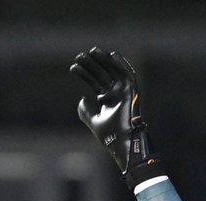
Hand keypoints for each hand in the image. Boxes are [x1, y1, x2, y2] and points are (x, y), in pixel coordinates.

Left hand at [70, 47, 165, 189]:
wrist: (122, 143)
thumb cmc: (110, 136)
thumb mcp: (93, 122)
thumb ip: (85, 111)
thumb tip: (82, 99)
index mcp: (107, 100)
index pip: (94, 82)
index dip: (84, 74)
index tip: (73, 67)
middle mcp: (116, 95)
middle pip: (102, 74)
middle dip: (92, 65)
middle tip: (79, 56)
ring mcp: (124, 93)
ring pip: (114, 72)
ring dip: (105, 61)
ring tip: (92, 51)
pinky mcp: (132, 94)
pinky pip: (129, 76)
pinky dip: (122, 65)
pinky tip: (112, 55)